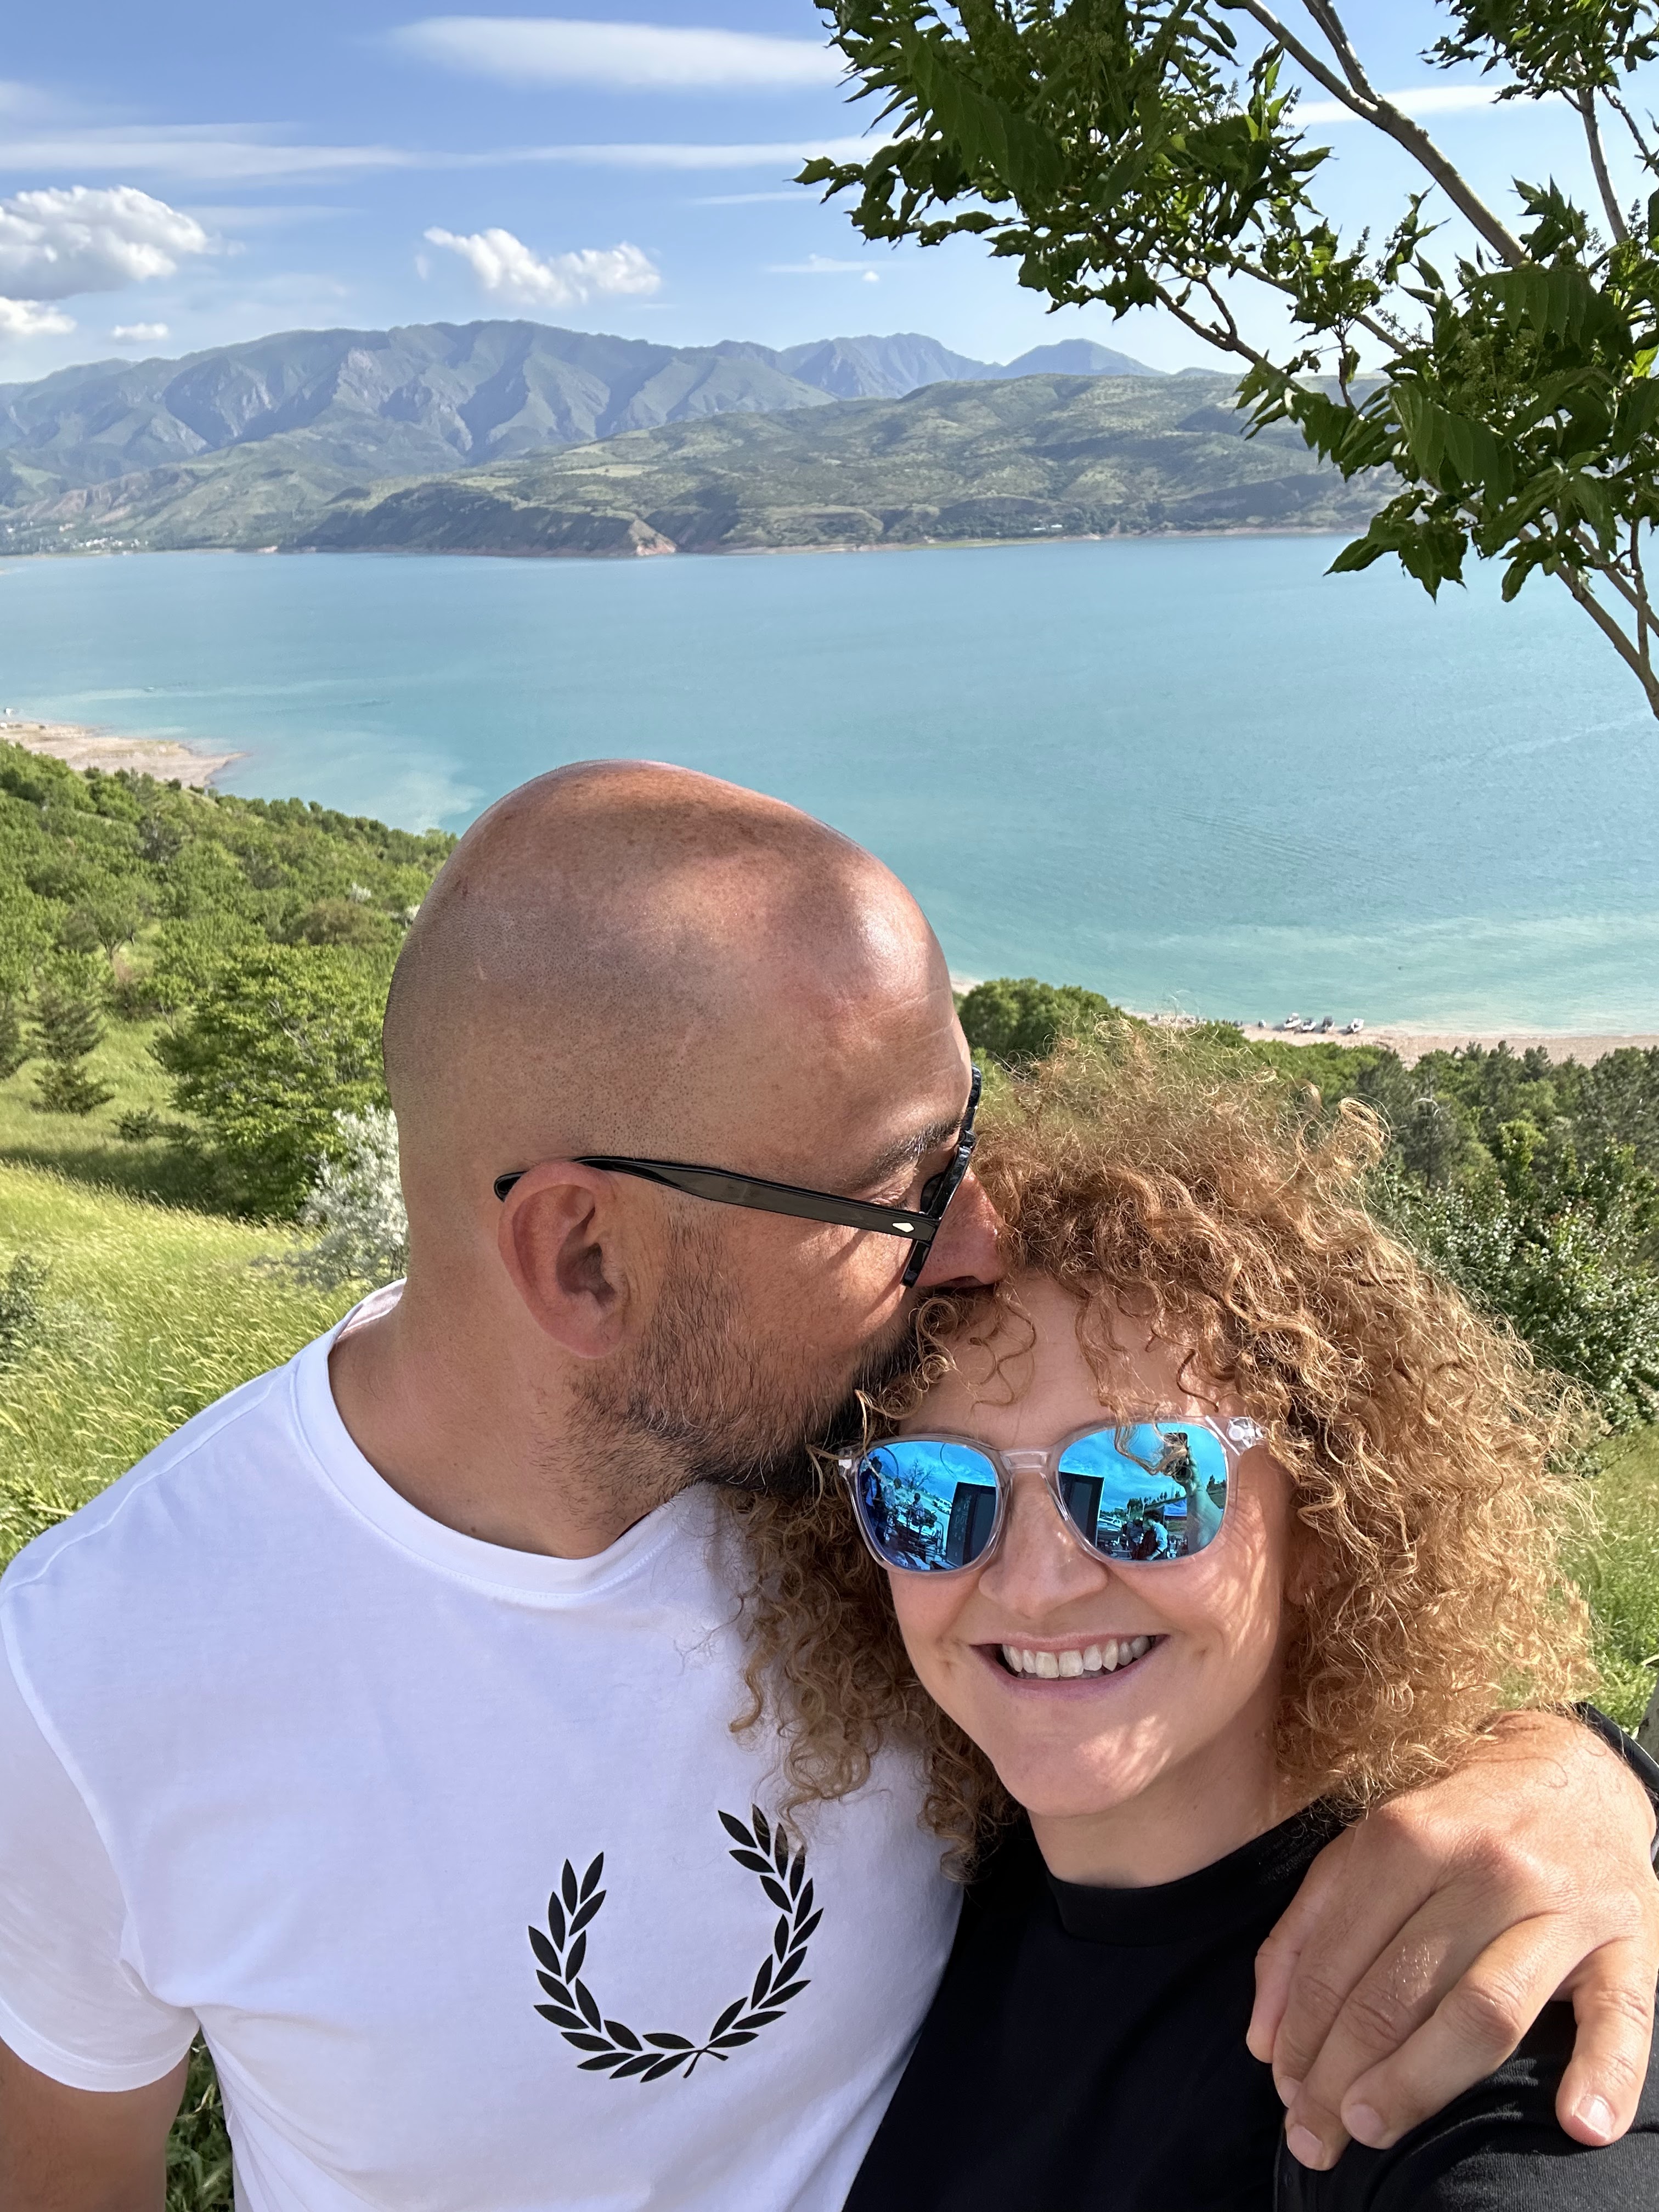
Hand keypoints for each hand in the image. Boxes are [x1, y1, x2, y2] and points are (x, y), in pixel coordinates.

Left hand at [1248, 1711, 1658, 2169]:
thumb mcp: (1368, 1851)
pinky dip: (1606, 2074)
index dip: (1303, 2033)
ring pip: (1485, 2008)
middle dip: (1344, 2071)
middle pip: (1401, 1989)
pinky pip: (1620, 2015)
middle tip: (1315, 2136)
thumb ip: (1307, 1934)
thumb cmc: (1455, 1828)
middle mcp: (1485, 1867)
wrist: (1574, 1776)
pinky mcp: (1629, 1942)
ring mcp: (1562, 1906)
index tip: (1285, 2093)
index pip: (1338, 1957)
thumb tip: (1265, 2041)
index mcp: (1409, 1836)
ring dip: (1421, 2080)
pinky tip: (1578, 2124)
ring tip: (1374, 2131)